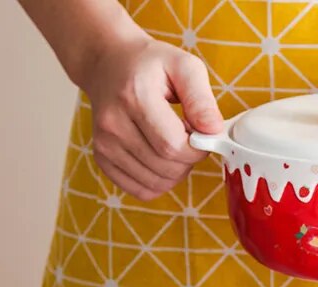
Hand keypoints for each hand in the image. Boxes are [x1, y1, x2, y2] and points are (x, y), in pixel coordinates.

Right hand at [83, 36, 223, 200]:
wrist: (107, 64)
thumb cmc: (150, 65)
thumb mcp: (183, 66)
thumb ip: (202, 99)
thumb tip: (214, 131)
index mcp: (134, 97)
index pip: (174, 146)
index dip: (197, 149)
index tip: (201, 135)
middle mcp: (113, 124)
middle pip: (167, 168)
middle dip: (189, 160)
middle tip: (188, 138)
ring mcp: (104, 144)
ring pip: (157, 184)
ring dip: (176, 172)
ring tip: (172, 144)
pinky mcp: (103, 159)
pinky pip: (142, 190)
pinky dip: (159, 182)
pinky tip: (159, 158)